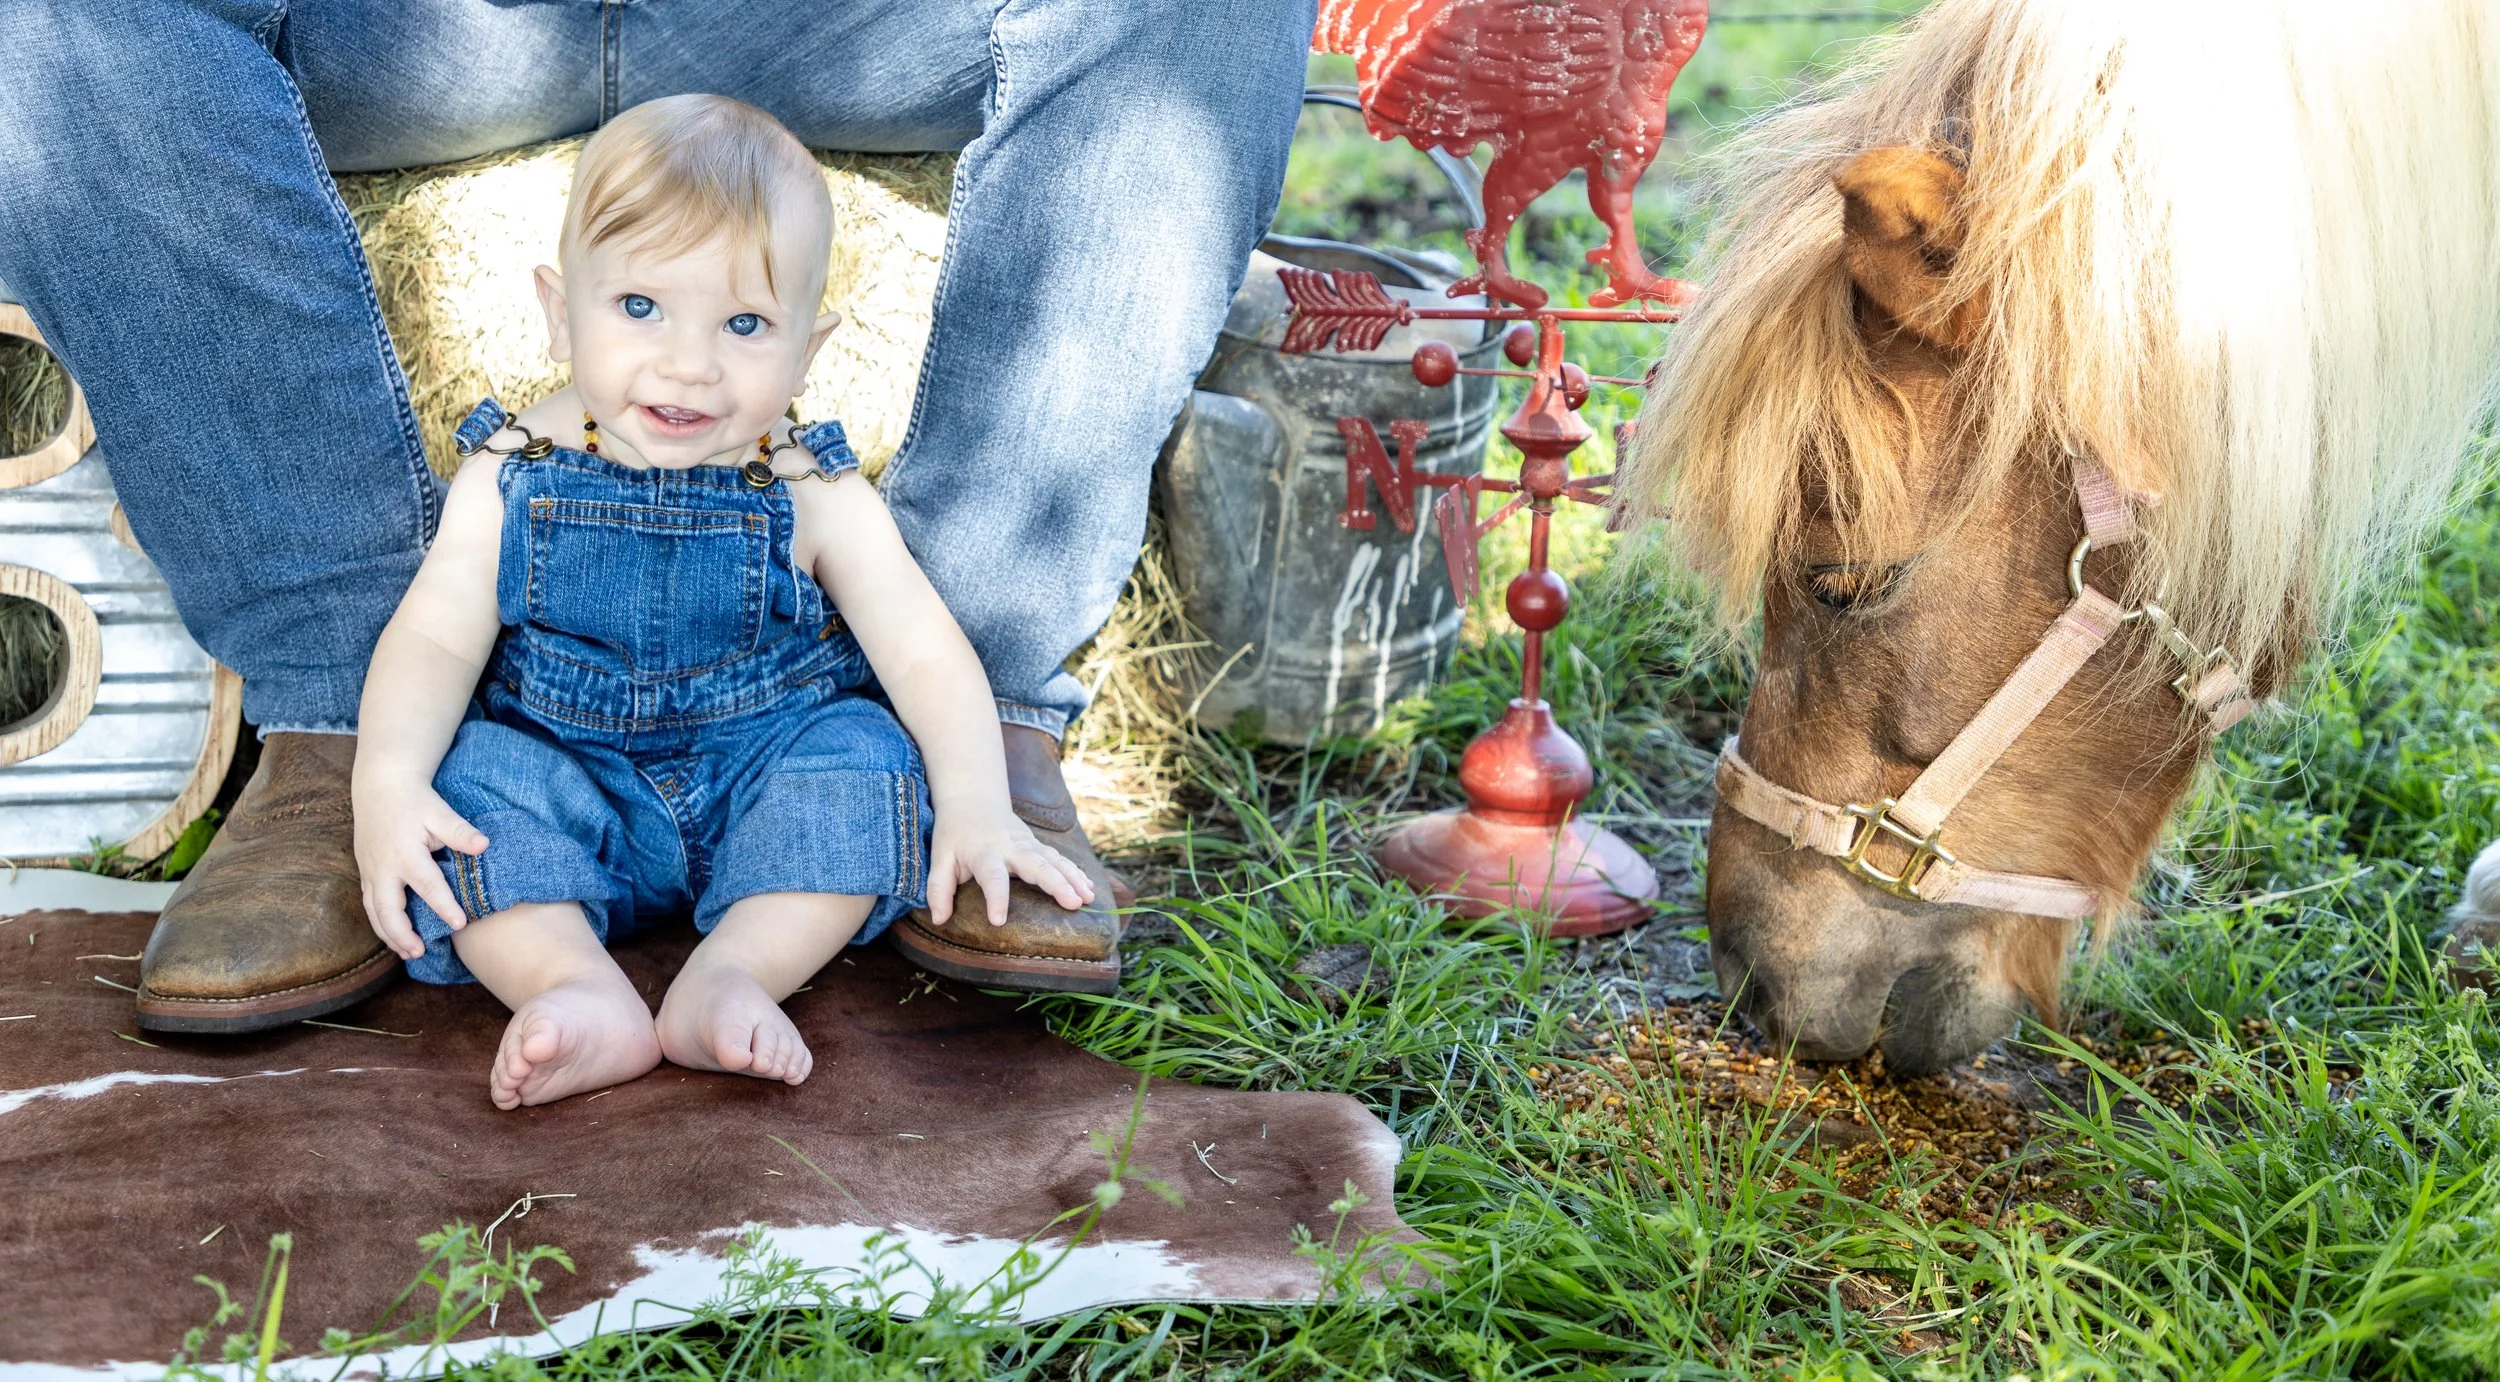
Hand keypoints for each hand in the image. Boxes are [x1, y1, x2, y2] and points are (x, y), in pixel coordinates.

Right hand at [352, 781, 488, 960]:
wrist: (381, 787)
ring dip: (389, 935)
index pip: (428, 886)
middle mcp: (383, 868)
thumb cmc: (415, 801)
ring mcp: (370, 872)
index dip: (444, 907)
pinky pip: (369, 904)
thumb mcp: (440, 812)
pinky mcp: (365, 873)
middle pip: (388, 909)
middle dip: (403, 934)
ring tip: (408, 953)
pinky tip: (394, 936)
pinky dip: (380, 923)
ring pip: (374, 912)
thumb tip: (484, 845)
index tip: (460, 924)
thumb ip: (460, 831)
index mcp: (405, 854)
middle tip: (420, 953)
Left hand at [926, 803, 1094, 925]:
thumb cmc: (954, 834)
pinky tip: (1089, 886)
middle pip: (1036, 865)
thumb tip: (939, 920)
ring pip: (1054, 860)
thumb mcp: (939, 858)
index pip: (991, 877)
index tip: (999, 921)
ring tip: (1088, 898)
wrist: (973, 799)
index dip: (996, 898)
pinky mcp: (1036, 844)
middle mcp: (1010, 847)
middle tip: (1073, 903)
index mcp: (984, 853)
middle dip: (1056, 884)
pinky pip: (1059, 858)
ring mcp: (1027, 844)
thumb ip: (938, 888)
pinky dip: (1075, 871)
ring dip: (1073, 878)